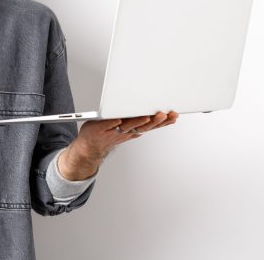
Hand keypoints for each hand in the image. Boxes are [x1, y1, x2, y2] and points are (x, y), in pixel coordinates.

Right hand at [57, 111, 178, 180]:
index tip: (147, 116)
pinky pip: (148, 128)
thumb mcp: (95, 127)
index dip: (140, 120)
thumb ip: (107, 122)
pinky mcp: (133, 132)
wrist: (92, 148)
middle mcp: (127, 132)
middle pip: (143, 126)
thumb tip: (118, 119)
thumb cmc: (93, 135)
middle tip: (165, 114)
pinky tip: (167, 120)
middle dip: (155, 120)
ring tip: (171, 116)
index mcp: (117, 129)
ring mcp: (131, 133)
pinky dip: (158, 124)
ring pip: (148, 127)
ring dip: (161, 122)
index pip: (130, 124)